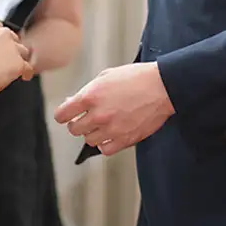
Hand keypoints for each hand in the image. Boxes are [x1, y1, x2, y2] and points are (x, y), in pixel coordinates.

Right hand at [0, 16, 34, 98]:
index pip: (1, 31)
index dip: (0, 41)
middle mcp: (3, 33)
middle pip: (13, 40)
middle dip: (10, 49)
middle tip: (2, 61)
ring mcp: (13, 48)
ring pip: (22, 52)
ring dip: (17, 59)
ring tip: (10, 70)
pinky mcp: (18, 63)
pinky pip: (27, 67)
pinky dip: (26, 72)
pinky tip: (24, 76)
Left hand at [53, 63, 174, 155]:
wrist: (162, 87)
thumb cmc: (137, 78)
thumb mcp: (107, 76)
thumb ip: (87, 90)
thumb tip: (73, 102)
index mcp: (91, 96)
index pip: (62, 114)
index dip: (63, 115)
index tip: (66, 115)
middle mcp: (98, 115)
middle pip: (74, 129)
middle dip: (78, 123)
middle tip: (86, 118)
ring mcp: (111, 129)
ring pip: (89, 140)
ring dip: (93, 133)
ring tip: (103, 124)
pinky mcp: (124, 139)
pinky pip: (105, 149)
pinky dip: (106, 143)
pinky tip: (111, 134)